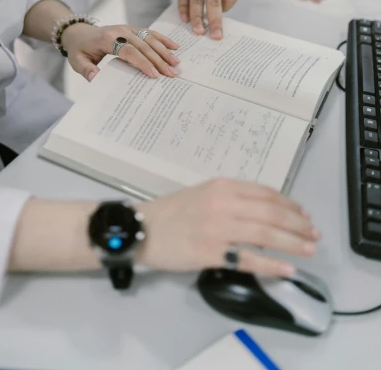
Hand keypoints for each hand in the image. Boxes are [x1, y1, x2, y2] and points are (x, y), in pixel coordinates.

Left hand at [62, 23, 179, 81]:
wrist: (79, 32)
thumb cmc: (80, 49)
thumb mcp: (77, 61)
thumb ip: (86, 70)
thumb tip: (96, 78)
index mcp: (107, 39)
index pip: (128, 51)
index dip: (142, 62)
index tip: (154, 74)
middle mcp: (120, 31)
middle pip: (143, 46)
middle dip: (158, 60)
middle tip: (171, 73)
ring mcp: (128, 28)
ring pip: (149, 38)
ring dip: (164, 50)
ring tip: (176, 63)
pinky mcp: (133, 29)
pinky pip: (150, 33)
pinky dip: (163, 39)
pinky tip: (175, 46)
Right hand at [138, 178, 319, 277]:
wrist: (142, 229)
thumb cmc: (172, 212)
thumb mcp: (204, 194)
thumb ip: (231, 200)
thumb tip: (263, 212)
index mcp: (222, 186)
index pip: (266, 193)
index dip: (290, 205)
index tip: (304, 215)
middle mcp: (223, 203)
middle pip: (272, 213)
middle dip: (298, 224)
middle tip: (314, 234)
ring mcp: (218, 228)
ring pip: (266, 234)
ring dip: (293, 242)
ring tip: (309, 250)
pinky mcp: (211, 252)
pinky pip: (249, 258)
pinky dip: (272, 264)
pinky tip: (288, 269)